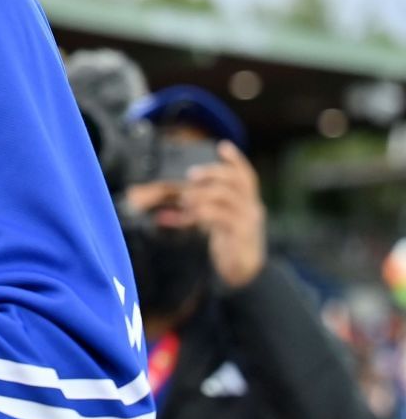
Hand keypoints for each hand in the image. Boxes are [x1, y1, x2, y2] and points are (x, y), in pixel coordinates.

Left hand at [185, 141, 266, 289]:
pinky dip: (197, 214)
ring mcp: (248, 222)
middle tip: (190, 176)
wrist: (244, 272)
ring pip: (226, 198)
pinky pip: (220, 218)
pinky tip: (182, 217)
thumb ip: (201, 210)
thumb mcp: (217, 222)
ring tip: (183, 199)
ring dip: (202, 195)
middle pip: (236, 181)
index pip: (247, 176)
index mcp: (248, 202)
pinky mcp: (240, 236)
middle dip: (212, 173)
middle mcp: (252, 208)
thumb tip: (167, 206)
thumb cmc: (229, 242)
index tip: (222, 146)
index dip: (236, 160)